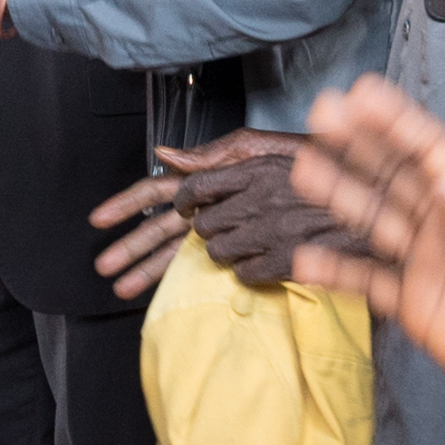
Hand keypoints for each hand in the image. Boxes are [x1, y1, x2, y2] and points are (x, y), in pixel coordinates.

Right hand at [88, 130, 335, 295]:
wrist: (345, 187)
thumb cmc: (301, 162)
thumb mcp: (254, 151)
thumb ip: (210, 156)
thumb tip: (163, 153)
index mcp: (209, 181)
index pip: (156, 191)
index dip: (126, 204)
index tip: (99, 219)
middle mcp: (212, 209)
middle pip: (159, 228)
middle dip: (129, 246)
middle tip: (103, 266)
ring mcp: (227, 231)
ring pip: (177, 253)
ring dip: (147, 269)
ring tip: (121, 287)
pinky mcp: (247, 253)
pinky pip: (208, 268)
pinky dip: (183, 281)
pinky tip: (162, 294)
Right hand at [286, 74, 444, 425]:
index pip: (432, 154)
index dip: (398, 122)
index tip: (363, 93)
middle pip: (395, 176)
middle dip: (360, 144)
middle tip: (322, 112)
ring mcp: (427, 264)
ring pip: (374, 219)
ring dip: (341, 194)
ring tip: (305, 169)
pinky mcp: (416, 305)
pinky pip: (369, 283)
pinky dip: (338, 272)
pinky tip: (305, 261)